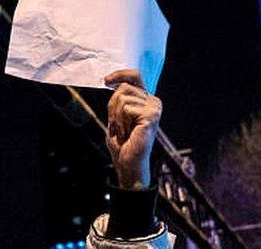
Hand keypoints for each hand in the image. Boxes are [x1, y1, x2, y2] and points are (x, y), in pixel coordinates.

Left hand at [104, 69, 161, 188]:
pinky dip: (120, 121)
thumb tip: (111, 80)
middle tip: (118, 126)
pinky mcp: (151, 115)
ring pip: (122, 97)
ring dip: (116, 116)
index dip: (120, 74)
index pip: (135, 76)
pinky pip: (126, 108)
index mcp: (147, 100)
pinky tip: (127, 134)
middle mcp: (153, 101)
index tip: (106, 81)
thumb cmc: (123, 144)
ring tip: (124, 131)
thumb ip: (118, 99)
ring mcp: (154, 107)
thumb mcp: (117, 116)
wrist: (128, 164)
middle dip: (112, 106)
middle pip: (124, 87)